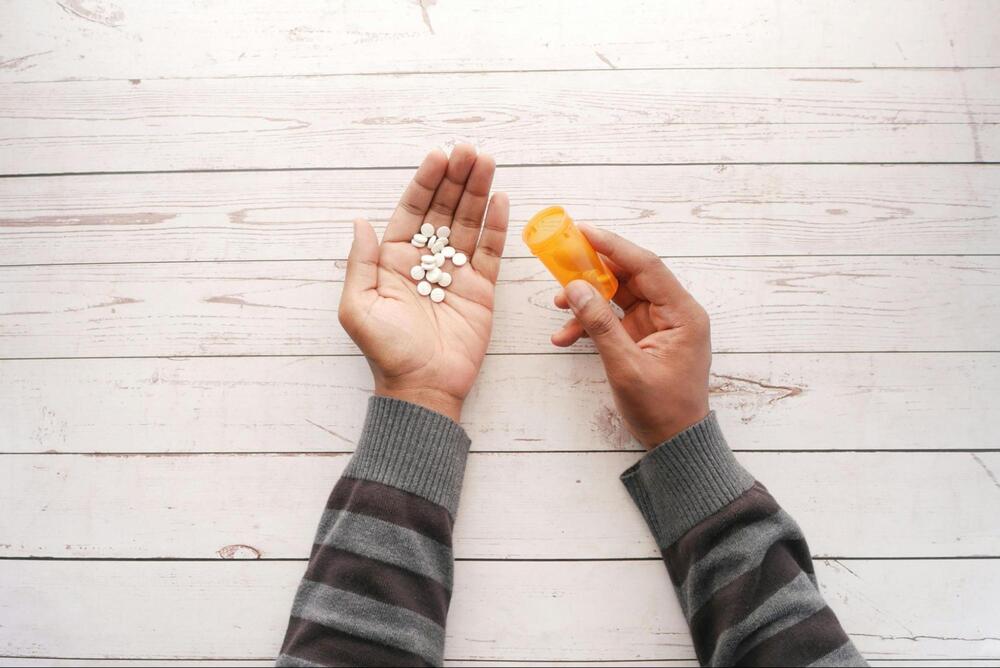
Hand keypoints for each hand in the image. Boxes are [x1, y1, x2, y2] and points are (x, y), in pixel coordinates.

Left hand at [338, 145, 508, 421]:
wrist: (423, 387)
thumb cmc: (386, 351)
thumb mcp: (359, 306)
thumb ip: (361, 263)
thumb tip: (360, 222)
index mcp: (394, 260)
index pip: (412, 211)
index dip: (425, 183)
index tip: (437, 156)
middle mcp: (426, 260)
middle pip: (444, 210)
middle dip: (456, 178)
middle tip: (468, 150)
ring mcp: (456, 272)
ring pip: (468, 223)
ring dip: (478, 192)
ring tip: (486, 162)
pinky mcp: (481, 288)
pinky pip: (490, 251)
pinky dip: (496, 225)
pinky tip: (501, 199)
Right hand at [551, 225, 710, 447]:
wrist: (675, 443)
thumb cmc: (662, 410)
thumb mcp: (626, 367)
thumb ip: (601, 325)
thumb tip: (577, 288)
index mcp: (682, 314)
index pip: (646, 266)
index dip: (613, 246)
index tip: (583, 231)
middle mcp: (674, 312)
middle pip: (630, 276)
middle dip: (594, 271)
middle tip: (562, 260)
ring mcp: (658, 324)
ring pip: (618, 296)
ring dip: (588, 299)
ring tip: (559, 306)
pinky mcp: (644, 337)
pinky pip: (614, 318)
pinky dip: (591, 324)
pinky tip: (566, 336)